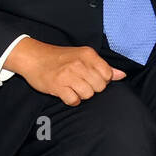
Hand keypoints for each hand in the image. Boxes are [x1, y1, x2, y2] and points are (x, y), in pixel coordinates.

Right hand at [4, 39, 125, 105]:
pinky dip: (71, 100)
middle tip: (80, 83)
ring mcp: (68, 75)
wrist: (33, 57)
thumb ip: (103, 66)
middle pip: (100, 87)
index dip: (102, 80)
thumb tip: (122, 75)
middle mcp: (79, 64)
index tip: (91, 77)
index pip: (108, 75)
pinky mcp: (57, 86)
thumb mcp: (83, 56)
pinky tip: (66, 93)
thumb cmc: (60, 58)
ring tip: (73, 87)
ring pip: (88, 95)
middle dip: (92, 88)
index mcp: (88, 55)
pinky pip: (74, 101)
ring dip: (81, 95)